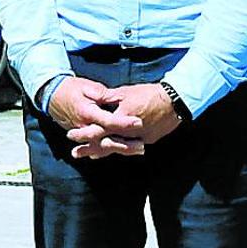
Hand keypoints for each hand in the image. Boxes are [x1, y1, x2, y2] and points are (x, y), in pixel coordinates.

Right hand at [48, 76, 143, 158]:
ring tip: (138, 150)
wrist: (50, 94)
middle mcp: (84, 126)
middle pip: (107, 139)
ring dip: (120, 148)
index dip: (124, 123)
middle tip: (142, 145)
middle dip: (125, 143)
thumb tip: (117, 99)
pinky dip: (108, 149)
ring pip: (102, 145)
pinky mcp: (81, 134)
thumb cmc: (70, 88)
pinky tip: (120, 151)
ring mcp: (81, 132)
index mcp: (87, 112)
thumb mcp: (86, 86)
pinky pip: (95, 144)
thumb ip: (102, 94)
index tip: (139, 122)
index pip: (109, 121)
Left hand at [67, 82, 181, 158]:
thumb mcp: (125, 92)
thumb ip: (108, 98)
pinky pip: (130, 147)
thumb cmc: (148, 94)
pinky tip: (110, 151)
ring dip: (102, 152)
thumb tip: (94, 99)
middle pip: (106, 143)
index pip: (99, 129)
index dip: (84, 134)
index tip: (71, 136)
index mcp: (121, 118)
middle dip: (90, 149)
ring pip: (118, 148)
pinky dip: (118, 149)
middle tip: (75, 153)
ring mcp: (140, 138)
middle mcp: (130, 131)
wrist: (175, 101)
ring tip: (90, 155)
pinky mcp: (148, 140)